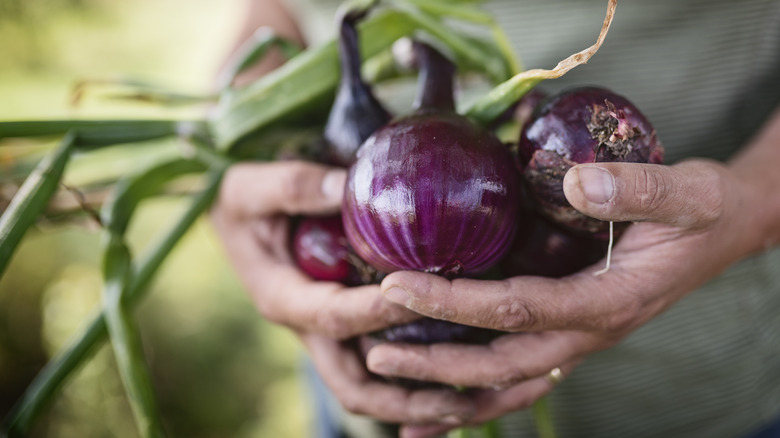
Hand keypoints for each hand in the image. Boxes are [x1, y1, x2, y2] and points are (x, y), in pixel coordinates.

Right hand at [211, 161, 475, 425]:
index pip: (336, 316)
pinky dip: (413, 378)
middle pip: (353, 383)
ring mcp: (327, 334)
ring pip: (369, 386)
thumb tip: (347, 188)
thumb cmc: (242, 203)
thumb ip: (293, 186)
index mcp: (282, 298)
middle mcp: (307, 327)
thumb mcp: (249, 187)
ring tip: (468, 405)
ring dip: (413, 402)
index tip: (423, 296)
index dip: (378, 311)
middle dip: (402, 397)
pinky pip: (379, 363)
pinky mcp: (344, 327)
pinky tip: (456, 377)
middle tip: (459, 397)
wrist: (236, 221)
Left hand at [364, 159, 752, 436]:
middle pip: (501, 364)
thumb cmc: (704, 210)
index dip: (454, 304)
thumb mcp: (686, 191)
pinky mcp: (568, 332)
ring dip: (449, 391)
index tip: (396, 287)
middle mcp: (587, 333)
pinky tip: (435, 406)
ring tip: (392, 390)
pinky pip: (519, 375)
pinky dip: (475, 394)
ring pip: (507, 383)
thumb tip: (576, 183)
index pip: (516, 310)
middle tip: (373, 351)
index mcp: (606, 302)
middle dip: (435, 363)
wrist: (725, 231)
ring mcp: (577, 340)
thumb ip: (638, 188)